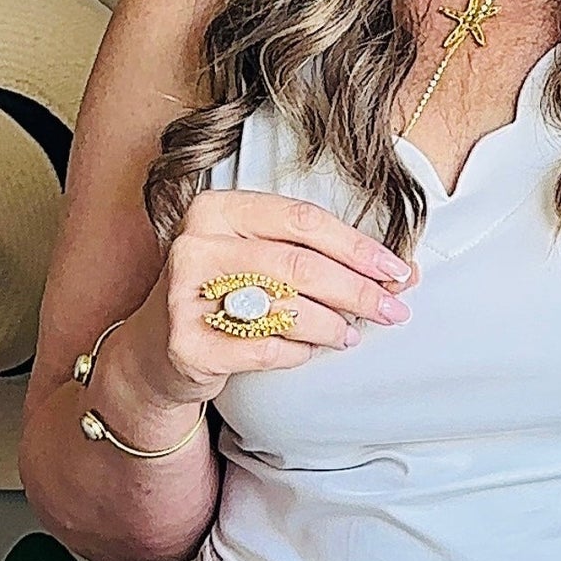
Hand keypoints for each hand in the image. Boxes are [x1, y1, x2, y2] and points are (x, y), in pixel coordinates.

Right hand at [122, 190, 418, 412]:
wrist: (155, 348)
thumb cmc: (223, 293)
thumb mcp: (260, 257)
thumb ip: (322, 256)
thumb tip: (405, 272)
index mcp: (216, 209)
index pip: (303, 220)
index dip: (357, 247)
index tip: (397, 270)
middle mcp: (195, 246)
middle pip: (300, 266)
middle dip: (358, 291)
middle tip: (393, 310)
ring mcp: (185, 296)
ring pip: (287, 309)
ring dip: (334, 326)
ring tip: (350, 334)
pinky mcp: (187, 345)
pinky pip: (267, 349)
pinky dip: (300, 352)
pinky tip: (309, 350)